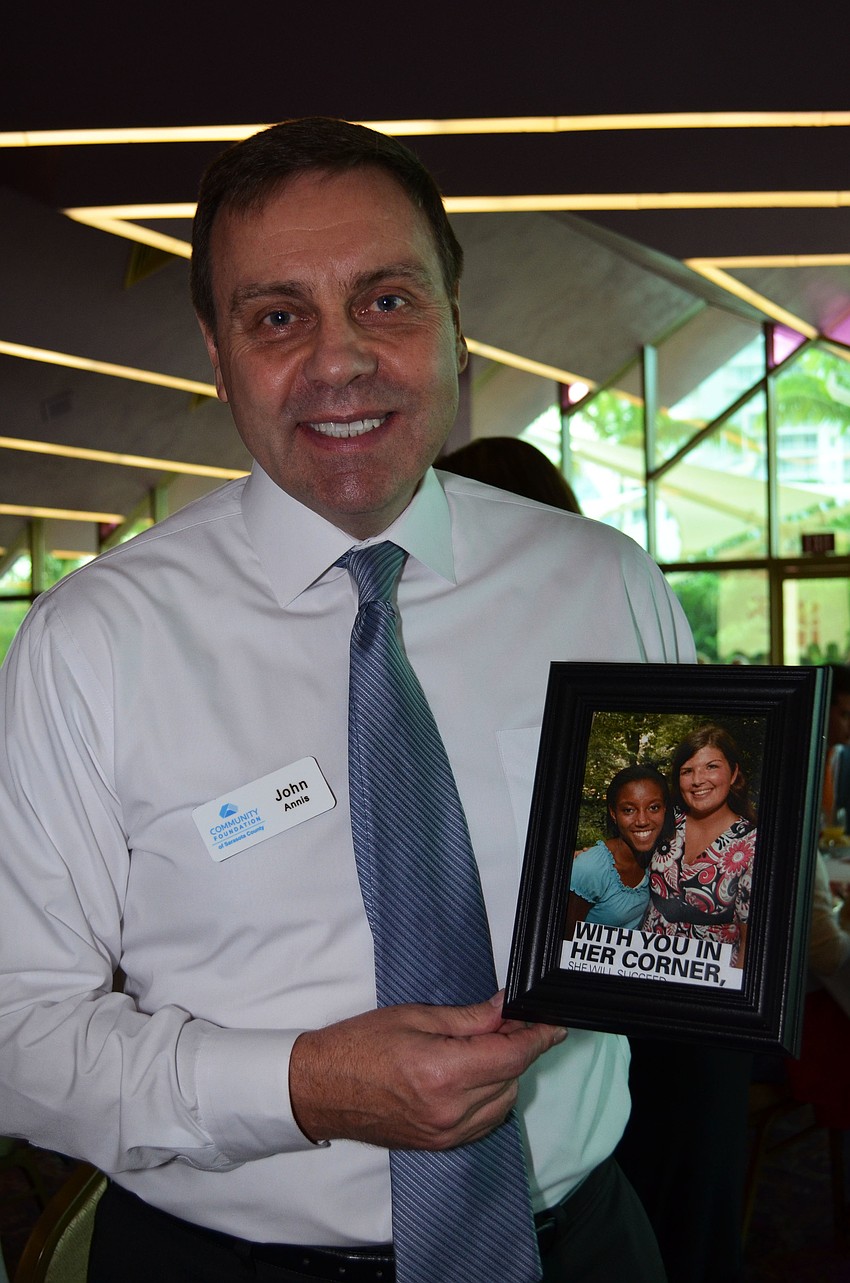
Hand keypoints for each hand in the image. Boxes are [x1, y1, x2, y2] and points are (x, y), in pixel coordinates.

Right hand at [289, 992, 565, 1150]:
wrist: (320, 1088)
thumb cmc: (359, 1046)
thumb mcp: (414, 1017)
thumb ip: (468, 1019)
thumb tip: (505, 1009)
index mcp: (443, 1073)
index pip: (512, 1056)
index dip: (538, 1037)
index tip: (553, 1024)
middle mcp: (450, 1110)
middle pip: (512, 1079)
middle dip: (516, 1050)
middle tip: (504, 1023)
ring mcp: (445, 1133)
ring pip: (503, 1103)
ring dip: (504, 1075)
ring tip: (483, 1048)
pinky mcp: (439, 1144)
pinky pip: (484, 1122)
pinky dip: (490, 1098)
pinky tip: (472, 1075)